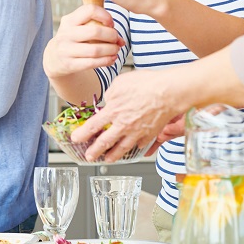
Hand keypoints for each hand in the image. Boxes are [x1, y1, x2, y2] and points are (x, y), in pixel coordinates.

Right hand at [43, 5, 123, 78]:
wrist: (53, 58)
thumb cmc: (72, 39)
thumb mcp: (76, 27)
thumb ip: (96, 25)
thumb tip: (120, 39)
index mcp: (69, 20)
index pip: (90, 10)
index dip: (105, 16)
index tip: (111, 24)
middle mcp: (66, 34)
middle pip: (95, 31)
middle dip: (112, 35)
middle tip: (117, 39)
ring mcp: (66, 50)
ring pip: (95, 50)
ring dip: (111, 50)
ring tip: (116, 50)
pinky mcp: (70, 65)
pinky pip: (92, 63)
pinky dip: (106, 61)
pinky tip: (111, 59)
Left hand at [70, 68, 184, 161]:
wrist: (169, 91)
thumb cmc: (146, 84)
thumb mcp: (120, 83)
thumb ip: (111, 94)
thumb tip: (108, 101)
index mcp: (113, 111)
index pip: (92, 126)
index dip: (82, 134)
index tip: (75, 139)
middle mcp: (123, 125)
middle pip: (104, 142)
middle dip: (94, 152)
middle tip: (88, 157)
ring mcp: (136, 132)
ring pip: (121, 148)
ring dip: (112, 156)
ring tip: (107, 160)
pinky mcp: (149, 135)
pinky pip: (139, 145)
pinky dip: (134, 149)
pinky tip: (131, 149)